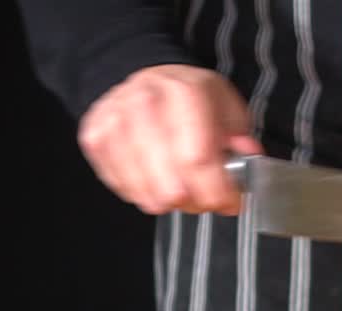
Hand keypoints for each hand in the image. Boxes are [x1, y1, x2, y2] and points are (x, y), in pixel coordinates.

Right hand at [77, 64, 262, 215]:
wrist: (141, 77)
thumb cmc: (190, 99)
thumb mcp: (227, 108)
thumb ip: (241, 137)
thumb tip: (247, 158)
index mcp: (184, 94)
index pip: (199, 162)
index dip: (219, 193)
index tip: (231, 202)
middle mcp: (144, 104)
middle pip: (173, 186)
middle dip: (198, 202)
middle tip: (206, 195)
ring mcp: (114, 123)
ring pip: (147, 195)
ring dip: (171, 202)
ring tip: (181, 186)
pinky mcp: (95, 140)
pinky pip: (124, 190)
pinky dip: (145, 193)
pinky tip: (155, 176)